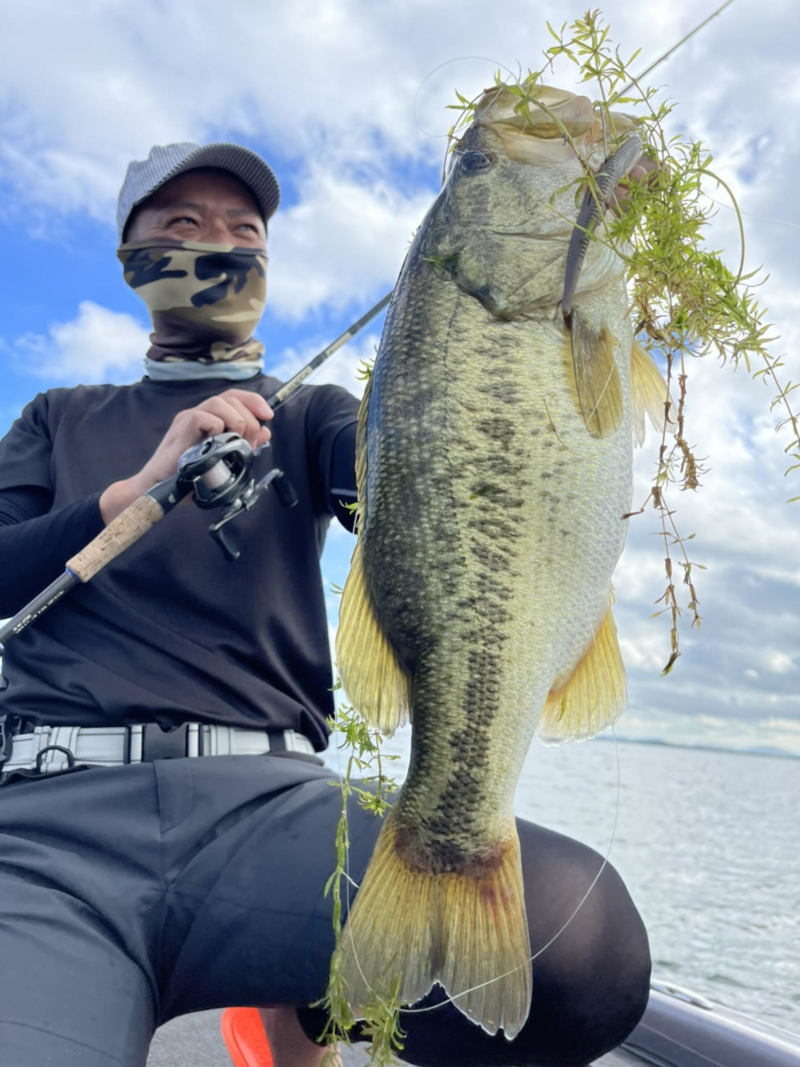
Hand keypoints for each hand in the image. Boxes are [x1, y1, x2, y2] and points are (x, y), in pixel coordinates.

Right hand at [99, 389, 272, 521]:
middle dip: (249, 418)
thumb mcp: (225, 460)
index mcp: (210, 418)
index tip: (268, 416)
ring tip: (236, 441)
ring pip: (217, 402)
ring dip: (235, 421)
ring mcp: (188, 420)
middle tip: (251, 441)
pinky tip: (215, 442)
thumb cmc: (190, 475)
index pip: (235, 397)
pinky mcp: (179, 430)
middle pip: (230, 398)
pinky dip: (214, 427)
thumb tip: (265, 433)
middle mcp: (200, 414)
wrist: (160, 488)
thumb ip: (244, 445)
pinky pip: (200, 416)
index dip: (254, 401)